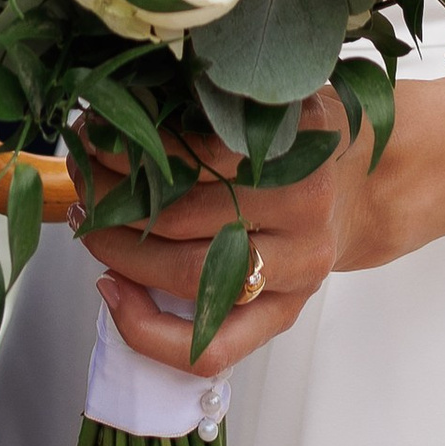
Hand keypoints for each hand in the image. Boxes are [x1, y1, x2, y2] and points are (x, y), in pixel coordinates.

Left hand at [71, 92, 375, 372]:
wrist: (365, 186)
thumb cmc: (305, 137)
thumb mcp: (276, 98)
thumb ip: (220, 101)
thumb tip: (128, 104)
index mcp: (301, 150)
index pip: (199, 154)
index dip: (134, 148)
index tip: (93, 134)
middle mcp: (302, 214)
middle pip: (184, 216)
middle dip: (114, 197)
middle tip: (80, 177)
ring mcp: (295, 273)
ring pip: (188, 277)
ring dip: (119, 251)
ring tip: (86, 222)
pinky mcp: (283, 316)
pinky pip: (210, 347)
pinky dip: (149, 329)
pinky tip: (112, 291)